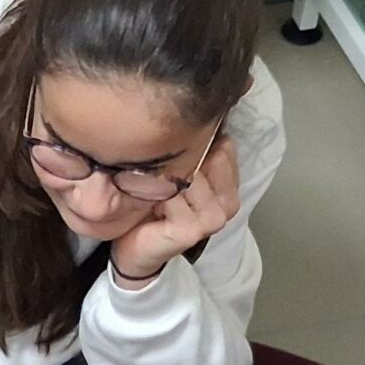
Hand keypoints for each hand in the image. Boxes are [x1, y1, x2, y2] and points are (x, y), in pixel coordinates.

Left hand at [110, 132, 239, 281]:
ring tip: (150, 190)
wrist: (135, 250)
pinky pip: (173, 195)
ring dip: (162, 178)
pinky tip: (147, 203)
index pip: (224, 145)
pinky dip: (154, 194)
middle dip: (178, 160)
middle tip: (156, 177)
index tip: (168, 157)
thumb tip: (194, 114)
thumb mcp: (174, 173)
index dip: (192, 145)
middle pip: (208, 156)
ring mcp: (214, 218)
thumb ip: (192, 152)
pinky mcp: (194, 229)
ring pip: (190, 174)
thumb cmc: (153, 208)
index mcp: (229, 186)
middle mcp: (228, 202)